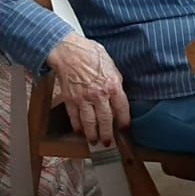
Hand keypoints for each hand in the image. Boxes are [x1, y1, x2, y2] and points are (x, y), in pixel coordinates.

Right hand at [44, 34, 129, 148]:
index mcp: (113, 86)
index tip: (125, 129)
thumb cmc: (92, 56)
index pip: (122, 109)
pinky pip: (74, 116)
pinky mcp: (69, 99)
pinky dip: (77, 126)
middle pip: (105, 119)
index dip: (124, 121)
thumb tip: (119, 95)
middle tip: (108, 143)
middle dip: (107, 134)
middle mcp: (99, 95)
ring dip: (92, 134)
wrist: (69, 52)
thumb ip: (116, 83)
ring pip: (89, 122)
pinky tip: (80, 131)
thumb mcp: (113, 67)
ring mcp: (83, 98)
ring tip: (94, 142)